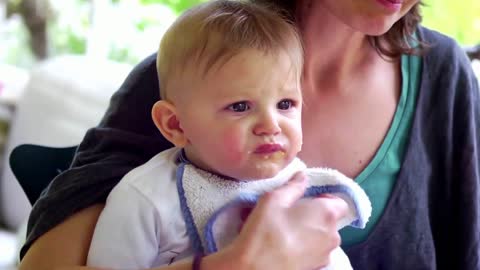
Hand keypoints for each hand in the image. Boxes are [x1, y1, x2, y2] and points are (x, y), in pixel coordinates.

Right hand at [228, 172, 348, 269]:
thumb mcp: (274, 199)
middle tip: (290, 213)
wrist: (255, 268)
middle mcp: (333, 235)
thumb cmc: (266, 230)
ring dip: (309, 231)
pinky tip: (284, 245)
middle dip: (314, 215)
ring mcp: (326, 255)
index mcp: (327, 213)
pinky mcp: (317, 268)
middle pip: (330, 219)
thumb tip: (303, 176)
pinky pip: (314, 251)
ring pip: (322, 236)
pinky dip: (304, 247)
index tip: (306, 199)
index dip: (324, 198)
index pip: (340, 201)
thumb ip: (293, 186)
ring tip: (284, 230)